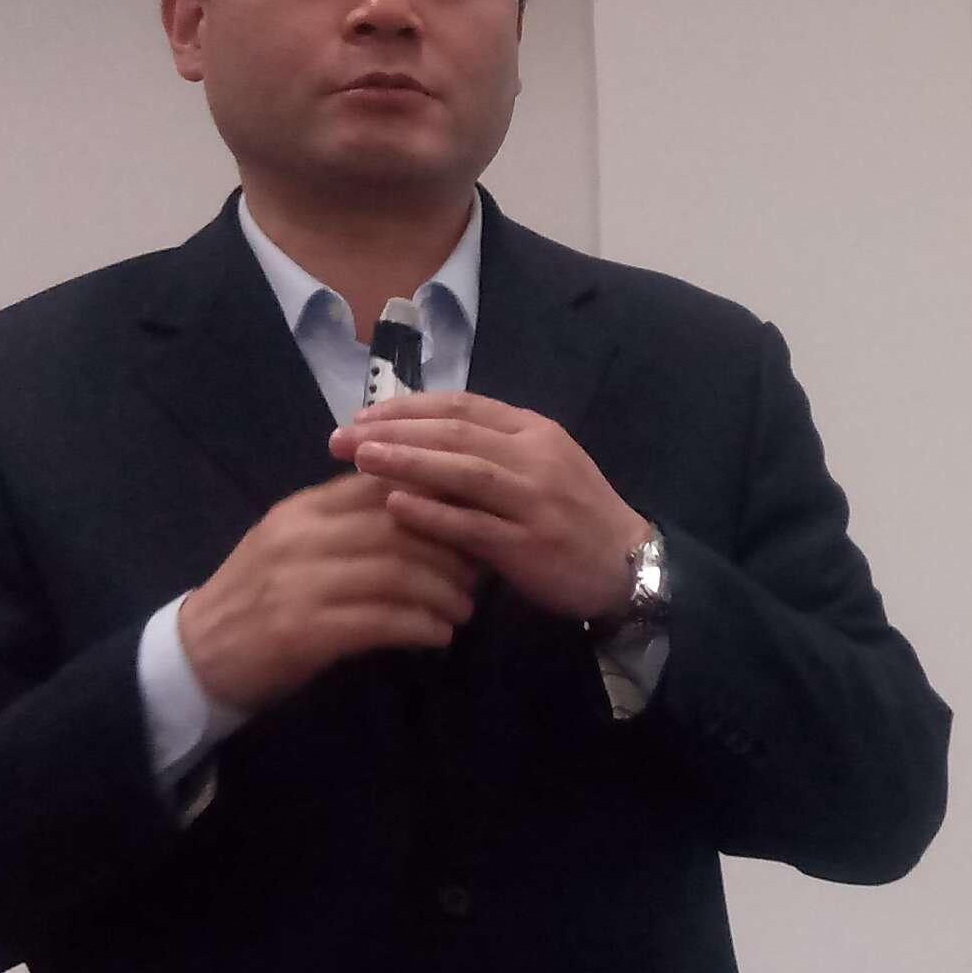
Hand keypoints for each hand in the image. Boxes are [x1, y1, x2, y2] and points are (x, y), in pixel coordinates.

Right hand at [176, 472, 480, 714]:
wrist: (198, 656)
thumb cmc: (259, 598)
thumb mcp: (295, 545)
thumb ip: (346, 522)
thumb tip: (424, 506)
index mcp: (302, 510)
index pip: (381, 485)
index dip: (436, 499)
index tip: (472, 518)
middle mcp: (300, 538)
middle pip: (397, 526)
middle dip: (450, 548)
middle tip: (478, 570)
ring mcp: (299, 584)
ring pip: (395, 572)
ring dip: (442, 592)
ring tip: (463, 608)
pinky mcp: (303, 632)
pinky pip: (380, 621)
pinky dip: (420, 627)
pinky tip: (439, 635)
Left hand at [336, 389, 651, 623]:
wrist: (629, 566)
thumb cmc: (576, 516)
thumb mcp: (542, 467)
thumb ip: (492, 451)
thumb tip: (422, 438)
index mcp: (535, 431)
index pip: (463, 405)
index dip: (409, 407)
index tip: (363, 414)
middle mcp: (535, 457)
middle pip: (455, 433)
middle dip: (394, 430)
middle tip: (342, 436)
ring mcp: (534, 500)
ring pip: (463, 471)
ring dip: (407, 461)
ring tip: (360, 458)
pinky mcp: (529, 544)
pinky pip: (473, 525)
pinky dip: (433, 513)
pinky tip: (395, 506)